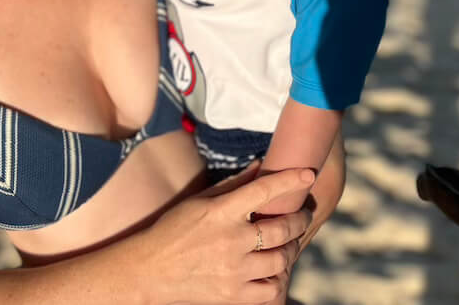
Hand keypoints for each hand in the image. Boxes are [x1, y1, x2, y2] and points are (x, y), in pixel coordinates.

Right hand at [145, 167, 314, 304]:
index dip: (290, 180)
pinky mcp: (233, 295)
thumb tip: (260, 165)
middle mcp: (231, 240)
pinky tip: (277, 271)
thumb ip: (233, 185)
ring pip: (282, 260)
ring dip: (292, 249)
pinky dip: (279, 280)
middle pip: (282, 228)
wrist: (150, 270)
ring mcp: (234, 270)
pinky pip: (271, 290)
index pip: (264, 191)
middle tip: (302, 213)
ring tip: (291, 242)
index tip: (308, 174)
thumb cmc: (174, 229)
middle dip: (299, 218)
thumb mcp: (200, 201)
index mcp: (221, 212)